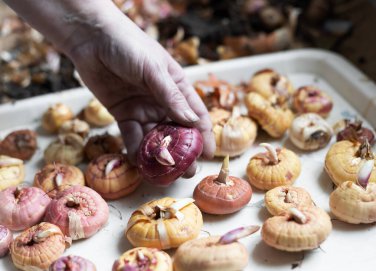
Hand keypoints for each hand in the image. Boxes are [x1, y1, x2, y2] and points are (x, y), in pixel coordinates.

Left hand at [67, 12, 214, 174]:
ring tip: (165, 172)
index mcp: (177, 87)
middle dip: (182, 150)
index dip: (204, 134)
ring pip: (155, 136)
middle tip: (187, 170)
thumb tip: (191, 121)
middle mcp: (162, 100)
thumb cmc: (129, 46)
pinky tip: (141, 163)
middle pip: (177, 130)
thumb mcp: (153, 69)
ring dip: (159, 154)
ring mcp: (143, 108)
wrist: (91, 39)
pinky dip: (137, 150)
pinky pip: (132, 136)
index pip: (196, 114)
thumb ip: (170, 96)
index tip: (208, 154)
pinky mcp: (124, 114)